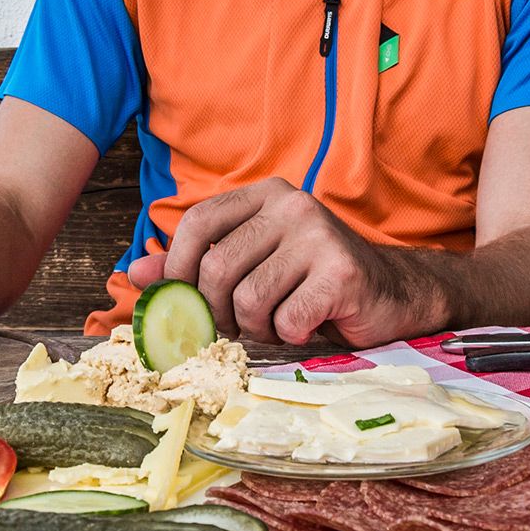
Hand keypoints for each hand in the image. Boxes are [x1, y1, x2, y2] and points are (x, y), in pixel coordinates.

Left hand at [123, 178, 441, 347]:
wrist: (393, 297)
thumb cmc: (314, 283)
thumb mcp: (253, 266)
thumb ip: (195, 267)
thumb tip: (136, 274)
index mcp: (266, 195)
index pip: (199, 223)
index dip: (179, 269)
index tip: (185, 301)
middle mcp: (293, 205)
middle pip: (217, 268)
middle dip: (220, 312)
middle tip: (243, 325)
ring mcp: (319, 235)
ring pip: (248, 300)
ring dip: (258, 328)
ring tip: (282, 322)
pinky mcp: (341, 273)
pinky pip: (285, 320)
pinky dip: (291, 335)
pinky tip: (311, 325)